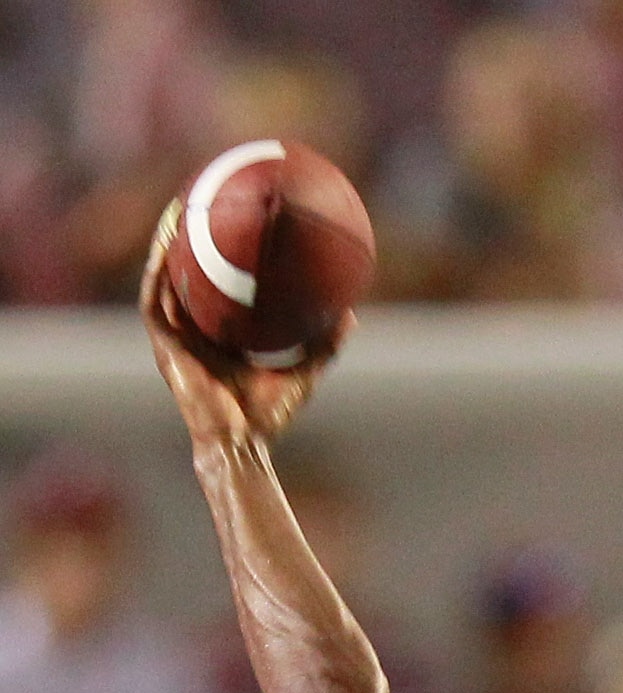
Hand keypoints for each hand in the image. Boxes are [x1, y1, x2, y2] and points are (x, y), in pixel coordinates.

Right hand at [140, 199, 351, 447]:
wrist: (239, 443)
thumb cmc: (268, 417)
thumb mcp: (302, 373)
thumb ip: (324, 345)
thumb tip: (350, 314)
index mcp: (220, 340)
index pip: (218, 292)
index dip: (221, 260)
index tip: (233, 227)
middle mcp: (194, 335)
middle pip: (188, 277)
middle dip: (191, 241)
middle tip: (204, 203)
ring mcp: (175, 340)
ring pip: (164, 281)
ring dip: (167, 246)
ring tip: (178, 210)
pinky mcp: (162, 347)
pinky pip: (155, 301)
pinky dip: (158, 272)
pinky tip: (166, 245)